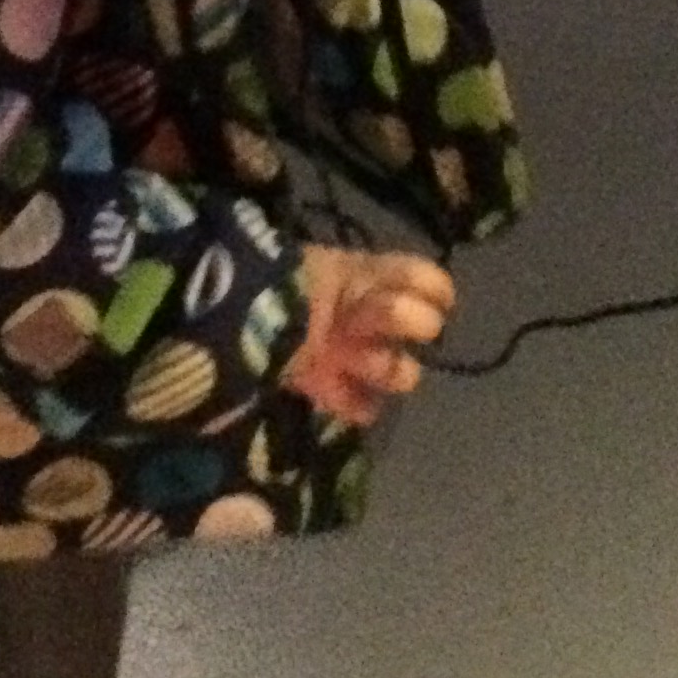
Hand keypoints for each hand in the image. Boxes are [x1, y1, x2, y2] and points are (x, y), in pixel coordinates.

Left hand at [281, 243, 455, 424]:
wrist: (237, 325)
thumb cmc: (291, 288)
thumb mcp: (338, 271)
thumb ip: (388, 282)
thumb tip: (441, 294)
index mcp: (368, 277)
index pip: (420, 278)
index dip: (434, 289)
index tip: (440, 301)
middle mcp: (364, 315)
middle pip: (417, 324)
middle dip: (408, 322)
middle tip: (382, 322)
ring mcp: (348, 353)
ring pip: (398, 370)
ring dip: (387, 367)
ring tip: (359, 361)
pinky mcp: (326, 388)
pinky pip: (363, 405)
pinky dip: (361, 404)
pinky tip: (353, 399)